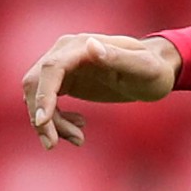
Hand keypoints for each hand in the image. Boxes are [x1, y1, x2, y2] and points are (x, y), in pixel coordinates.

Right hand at [21, 33, 178, 147]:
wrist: (154, 73)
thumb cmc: (153, 70)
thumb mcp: (143, 68)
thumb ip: (119, 57)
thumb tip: (90, 46)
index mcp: (82, 45)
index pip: (52, 68)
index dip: (44, 94)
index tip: (43, 122)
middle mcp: (65, 52)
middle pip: (36, 84)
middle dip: (41, 116)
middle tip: (54, 145)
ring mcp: (62, 66)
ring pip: (38, 96)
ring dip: (50, 123)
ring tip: (79, 139)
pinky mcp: (64, 80)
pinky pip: (47, 103)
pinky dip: (55, 121)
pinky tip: (79, 129)